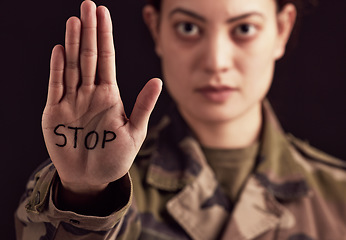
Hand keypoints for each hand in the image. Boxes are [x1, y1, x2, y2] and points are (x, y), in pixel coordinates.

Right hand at [42, 0, 161, 195]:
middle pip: (88, 56)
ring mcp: (72, 101)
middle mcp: (90, 94)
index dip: (105, 36)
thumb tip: (157, 80)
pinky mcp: (56, 114)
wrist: (92, 178)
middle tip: (88, 6)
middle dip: (89, 31)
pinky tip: (59, 50)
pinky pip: (57, 87)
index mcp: (109, 95)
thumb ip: (143, 106)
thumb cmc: (115, 158)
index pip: (107, 59)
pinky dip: (57, 69)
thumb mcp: (134, 132)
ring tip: (74, 21)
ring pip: (72, 66)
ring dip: (72, 43)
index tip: (103, 13)